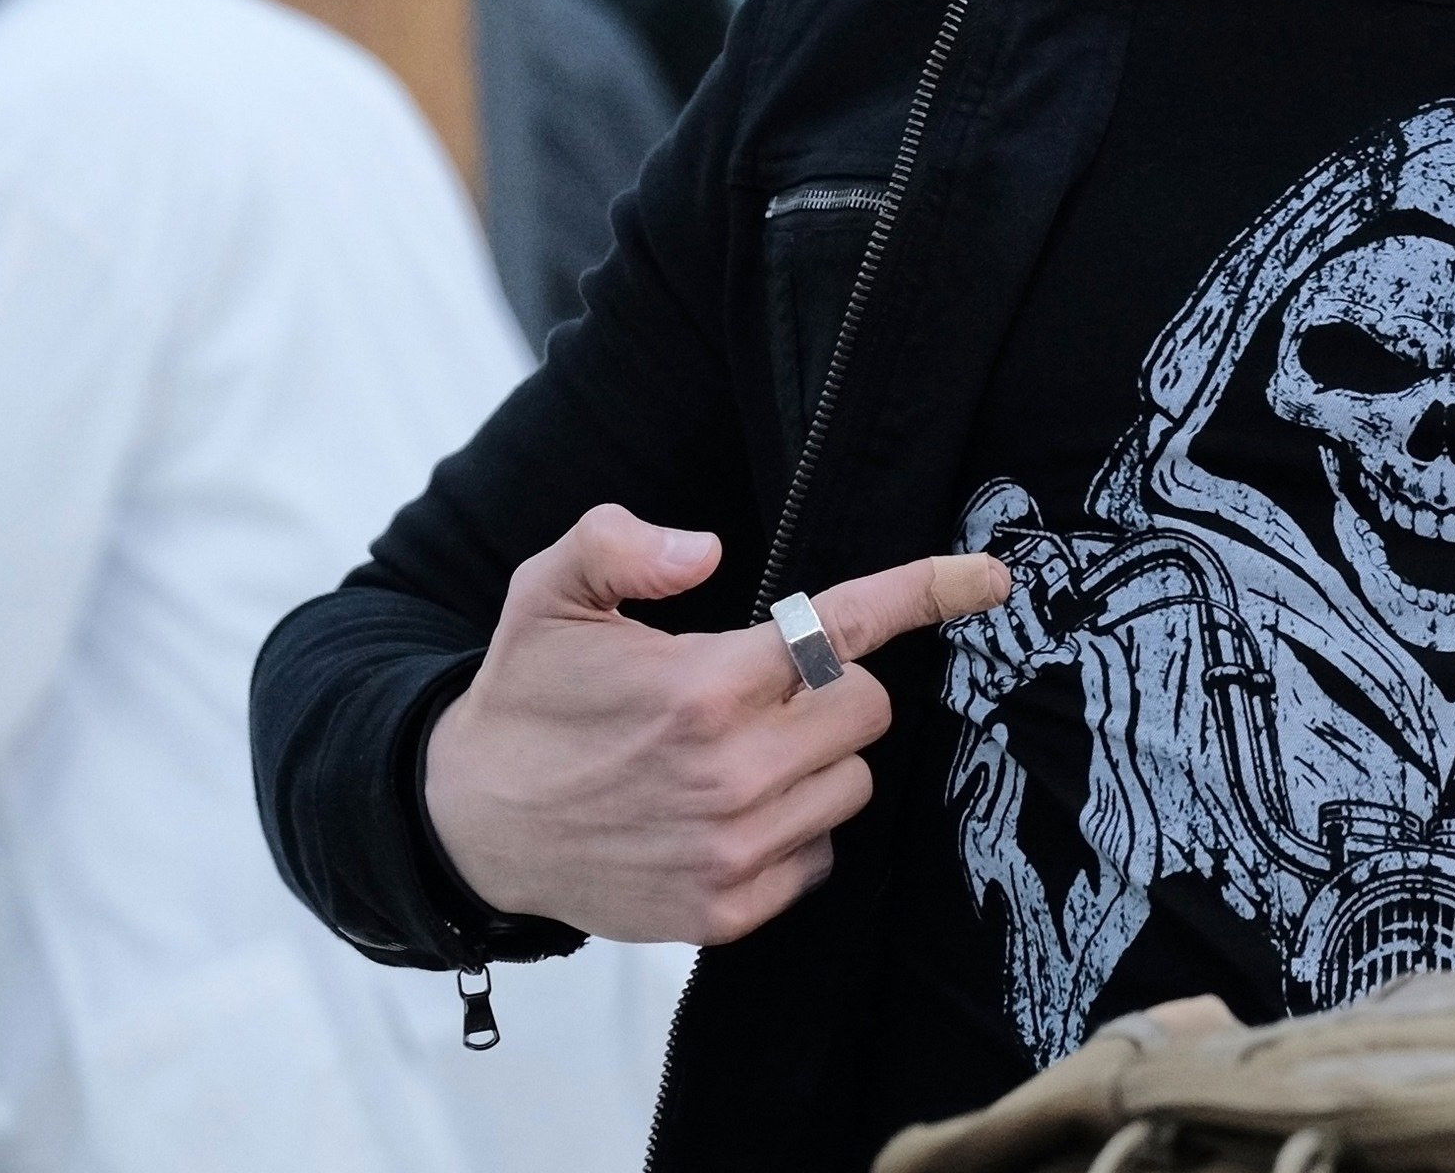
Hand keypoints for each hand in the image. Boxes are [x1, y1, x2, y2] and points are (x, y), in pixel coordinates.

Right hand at [422, 504, 1010, 945]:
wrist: (467, 825)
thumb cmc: (526, 698)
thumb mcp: (549, 595)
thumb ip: (621, 545)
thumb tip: (704, 550)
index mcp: (703, 687)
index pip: (842, 629)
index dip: (924, 592)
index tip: (987, 578)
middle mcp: (730, 772)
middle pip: (865, 711)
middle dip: (827, 694)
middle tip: (755, 695)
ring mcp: (732, 848)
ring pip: (850, 786)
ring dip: (812, 765)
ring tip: (732, 756)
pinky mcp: (727, 910)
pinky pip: (820, 857)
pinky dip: (791, 833)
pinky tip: (725, 814)